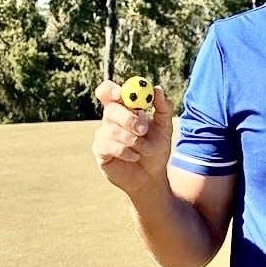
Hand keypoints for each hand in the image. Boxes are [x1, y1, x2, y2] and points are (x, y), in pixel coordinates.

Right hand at [91, 80, 173, 196]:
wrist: (152, 177)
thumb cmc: (156, 151)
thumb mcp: (165, 128)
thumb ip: (163, 108)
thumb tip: (157, 89)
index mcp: (124, 108)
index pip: (108, 91)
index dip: (111, 90)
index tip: (121, 93)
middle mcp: (110, 119)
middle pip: (110, 109)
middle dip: (128, 118)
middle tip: (143, 129)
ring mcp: (103, 134)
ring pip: (111, 129)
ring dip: (132, 140)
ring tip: (143, 149)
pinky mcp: (100, 150)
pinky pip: (109, 146)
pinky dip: (125, 152)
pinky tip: (134, 157)